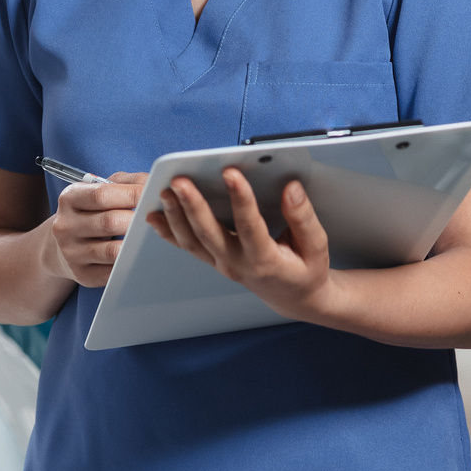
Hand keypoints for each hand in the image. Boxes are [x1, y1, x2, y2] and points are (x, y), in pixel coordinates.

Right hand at [46, 173, 146, 288]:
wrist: (61, 246)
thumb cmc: (90, 212)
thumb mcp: (100, 190)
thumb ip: (126, 182)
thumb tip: (153, 183)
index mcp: (70, 198)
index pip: (102, 194)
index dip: (132, 194)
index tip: (155, 194)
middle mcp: (66, 225)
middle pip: (109, 222)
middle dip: (137, 220)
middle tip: (159, 217)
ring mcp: (72, 252)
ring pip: (111, 250)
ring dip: (136, 244)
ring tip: (153, 236)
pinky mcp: (82, 274)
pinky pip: (112, 272)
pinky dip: (129, 263)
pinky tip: (140, 255)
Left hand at [146, 168, 340, 323]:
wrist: (292, 297)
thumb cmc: (305, 270)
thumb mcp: (316, 247)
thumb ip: (303, 218)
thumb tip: (291, 187)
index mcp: (266, 261)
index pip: (250, 227)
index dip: (241, 199)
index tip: (231, 172)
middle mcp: (237, 264)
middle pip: (210, 234)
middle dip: (193, 205)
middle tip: (180, 181)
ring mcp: (221, 264)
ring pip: (192, 241)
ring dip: (175, 216)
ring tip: (164, 191)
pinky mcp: (213, 259)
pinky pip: (187, 246)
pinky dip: (168, 230)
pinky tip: (154, 214)